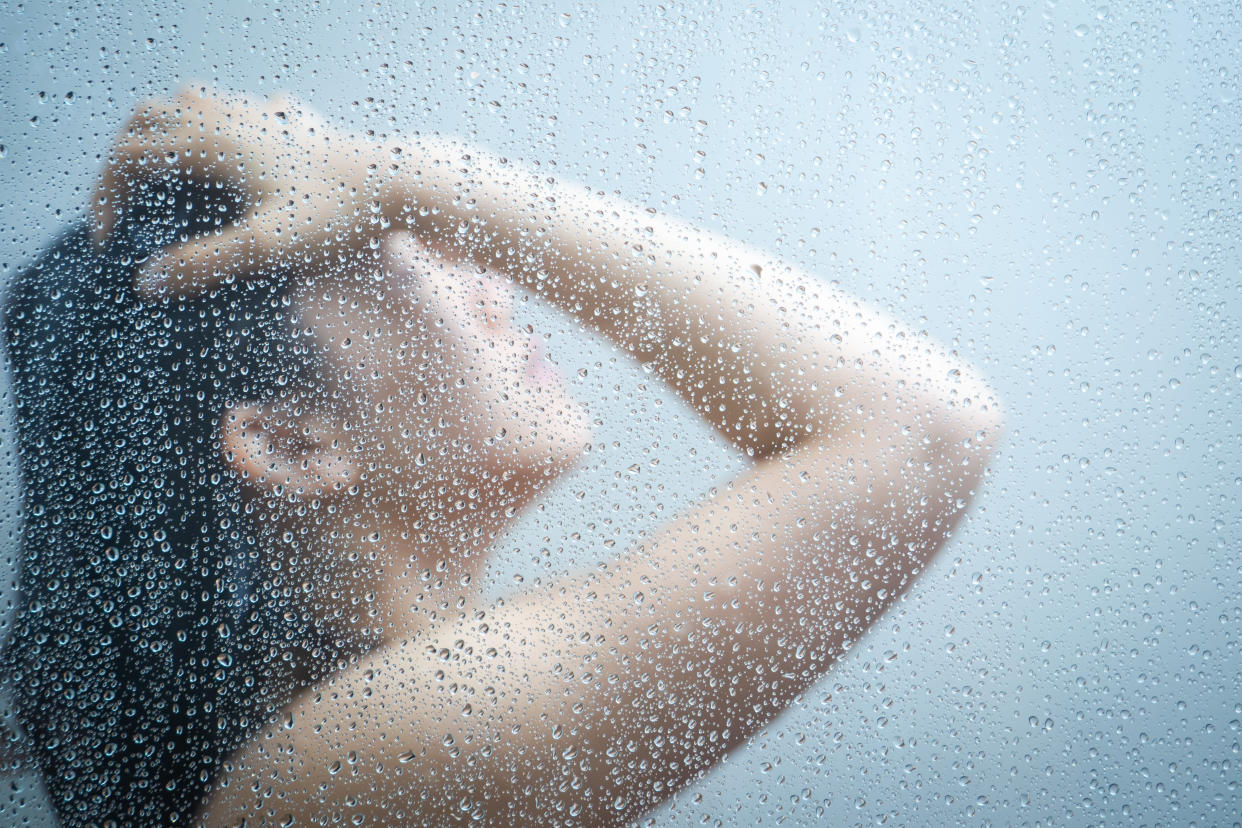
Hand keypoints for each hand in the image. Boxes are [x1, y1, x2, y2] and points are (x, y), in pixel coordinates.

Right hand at [93, 85, 394, 295]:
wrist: (399, 184)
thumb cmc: (338, 216)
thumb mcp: (267, 247)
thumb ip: (204, 264)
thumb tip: (145, 282)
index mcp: (210, 141)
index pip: (128, 154)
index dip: (106, 195)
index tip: (110, 241)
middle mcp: (227, 116)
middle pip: (146, 120)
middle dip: (124, 162)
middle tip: (124, 207)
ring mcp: (258, 113)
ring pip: (187, 103)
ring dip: (162, 135)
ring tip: (162, 178)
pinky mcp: (288, 121)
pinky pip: (233, 108)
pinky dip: (209, 128)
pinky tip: (226, 161)